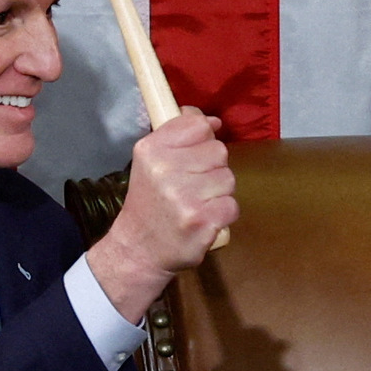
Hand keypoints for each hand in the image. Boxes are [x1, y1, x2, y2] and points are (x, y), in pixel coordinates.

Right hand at [86, 107, 237, 322]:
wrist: (138, 249)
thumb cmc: (149, 202)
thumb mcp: (150, 161)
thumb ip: (177, 136)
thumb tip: (212, 121)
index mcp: (151, 150)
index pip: (198, 126)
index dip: (203, 138)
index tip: (194, 153)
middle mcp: (165, 170)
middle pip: (218, 151)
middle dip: (211, 168)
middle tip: (191, 186)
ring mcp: (184, 197)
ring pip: (228, 178)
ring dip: (218, 192)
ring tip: (196, 203)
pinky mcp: (202, 221)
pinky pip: (232, 205)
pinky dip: (222, 214)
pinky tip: (203, 219)